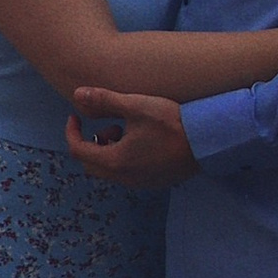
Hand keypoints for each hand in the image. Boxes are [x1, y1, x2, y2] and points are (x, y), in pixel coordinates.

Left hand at [65, 89, 198, 185]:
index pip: (78, 150)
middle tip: (108, 125)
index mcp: (115, 160)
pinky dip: (124, 158)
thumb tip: (77, 94)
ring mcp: (139, 182)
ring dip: (109, 150)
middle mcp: (124, 177)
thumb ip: (104, 100)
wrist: (205, 141)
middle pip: (91, 164)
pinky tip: (142, 140)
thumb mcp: (135, 106)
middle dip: (91, 143)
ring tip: (126, 130)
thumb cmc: (170, 123)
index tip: (75, 117)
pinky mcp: (153, 182)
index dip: (72, 132)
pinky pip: (127, 174)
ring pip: (109, 171)